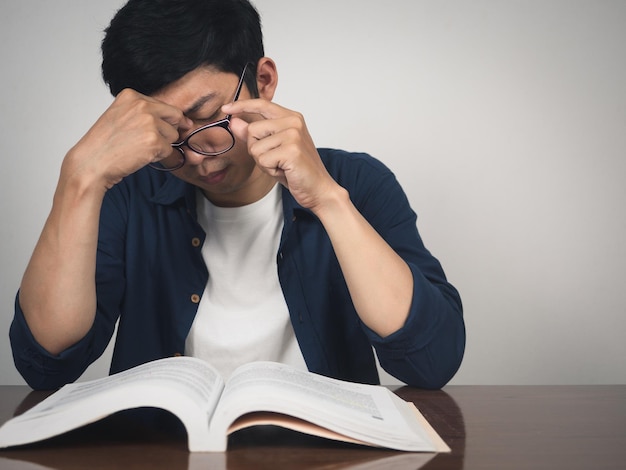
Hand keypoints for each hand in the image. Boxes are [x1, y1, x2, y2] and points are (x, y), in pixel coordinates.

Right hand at [65, 89, 191, 190]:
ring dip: (161, 145)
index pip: (165, 106)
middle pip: (175, 117)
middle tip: (147, 141)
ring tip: (138, 148)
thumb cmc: (104, 144)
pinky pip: (169, 150)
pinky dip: (157, 157)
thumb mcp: (121, 116)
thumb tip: (183, 120)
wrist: (91, 163)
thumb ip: (145, 113)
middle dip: (167, 131)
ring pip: (173, 135)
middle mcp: (142, 105)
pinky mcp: (154, 141)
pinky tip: (139, 156)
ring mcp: (149, 122)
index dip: (164, 122)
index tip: (151, 131)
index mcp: (132, 95)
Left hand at [223, 99, 340, 211]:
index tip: (226, 108)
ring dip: (264, 162)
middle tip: (276, 160)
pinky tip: (285, 171)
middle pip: (252, 130)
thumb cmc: (297, 170)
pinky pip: (262, 160)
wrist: (319, 189)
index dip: (242, 105)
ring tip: (282, 166)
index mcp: (291, 117)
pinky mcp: (291, 150)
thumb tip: (234, 121)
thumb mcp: (272, 149)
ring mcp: (293, 135)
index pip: (262, 104)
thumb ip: (254, 135)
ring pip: (255, 147)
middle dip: (257, 150)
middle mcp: (293, 122)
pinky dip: (270, 170)